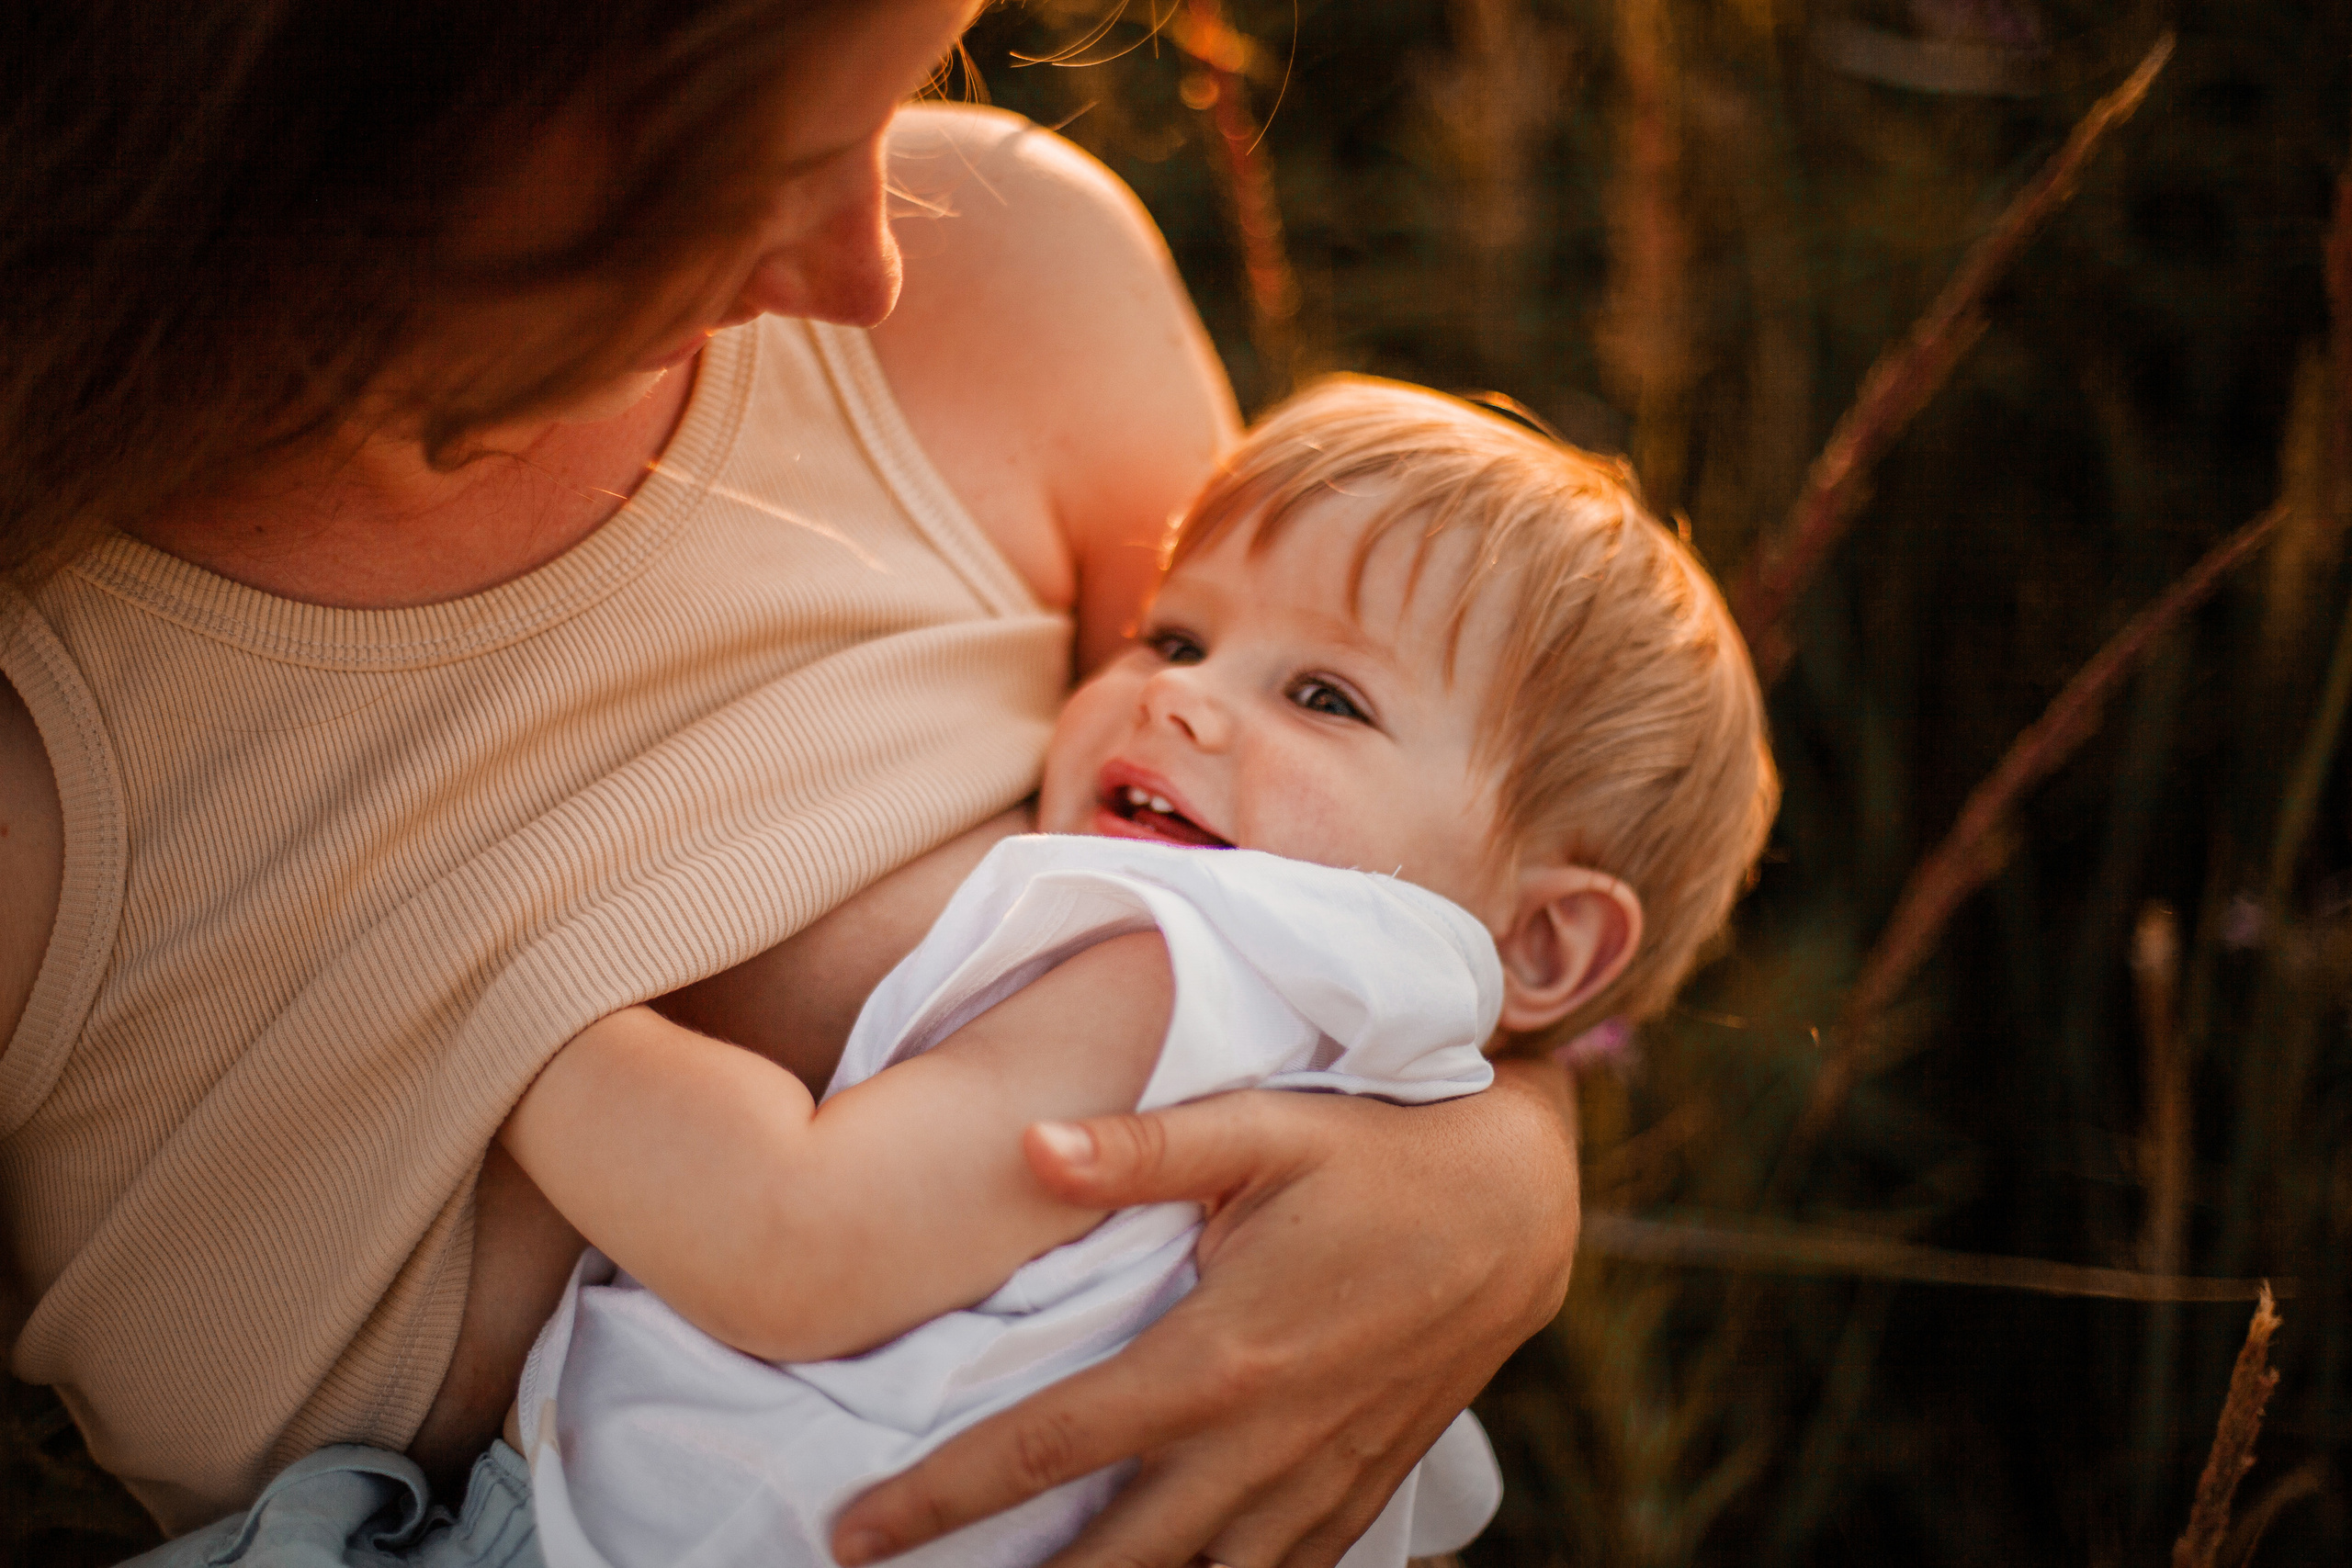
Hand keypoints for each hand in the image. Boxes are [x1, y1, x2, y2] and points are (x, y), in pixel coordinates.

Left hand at [830, 1058, 1580, 1567]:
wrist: (1524, 1203)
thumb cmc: (1383, 1150)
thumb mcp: (1267, 1128)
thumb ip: (1143, 1147)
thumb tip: (1023, 1146)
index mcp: (1215, 1360)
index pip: (1046, 1450)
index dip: (936, 1501)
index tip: (851, 1538)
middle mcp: (1259, 1445)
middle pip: (1110, 1563)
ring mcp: (1316, 1482)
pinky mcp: (1363, 1490)